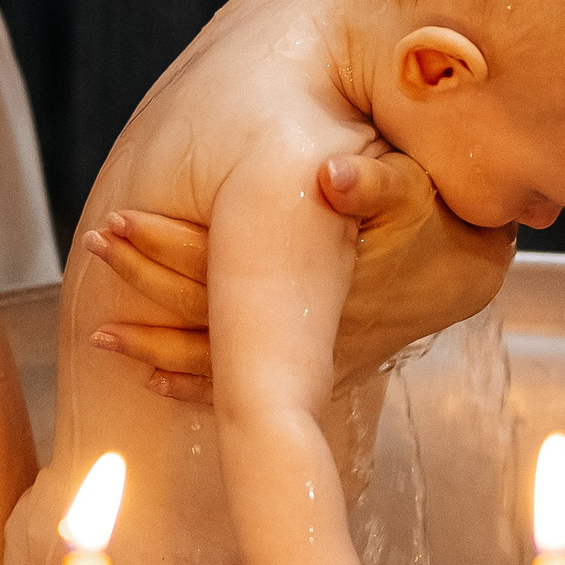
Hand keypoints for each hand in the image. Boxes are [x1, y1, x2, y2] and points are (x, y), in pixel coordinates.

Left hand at [82, 149, 512, 401]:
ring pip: (218, 362)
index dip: (167, 245)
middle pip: (208, 313)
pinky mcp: (315, 370)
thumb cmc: (435, 219)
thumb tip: (334, 173)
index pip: (223, 265)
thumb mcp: (413, 188)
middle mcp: (305, 328)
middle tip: (95, 249)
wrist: (469, 270)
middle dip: (147, 284)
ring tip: (103, 333)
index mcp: (312, 278)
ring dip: (158, 346)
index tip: (117, 224)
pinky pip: (244, 391)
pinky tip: (156, 378)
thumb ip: (376, 182)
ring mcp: (309, 356)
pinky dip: (196, 386)